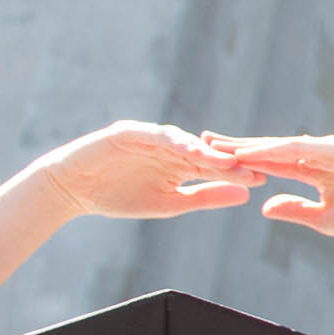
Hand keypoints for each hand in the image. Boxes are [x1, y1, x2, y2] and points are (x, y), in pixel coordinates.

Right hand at [35, 122, 261, 221]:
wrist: (71, 190)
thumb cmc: (118, 196)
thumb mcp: (169, 202)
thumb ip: (205, 197)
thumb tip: (245, 196)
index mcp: (181, 164)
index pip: (214, 167)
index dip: (236, 172)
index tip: (262, 179)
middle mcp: (170, 146)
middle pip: (204, 151)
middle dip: (228, 159)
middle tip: (254, 166)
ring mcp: (150, 137)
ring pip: (183, 141)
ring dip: (204, 150)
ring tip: (225, 161)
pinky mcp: (129, 131)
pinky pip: (153, 134)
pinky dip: (171, 140)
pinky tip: (188, 148)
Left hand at [207, 133, 333, 242]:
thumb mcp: (323, 218)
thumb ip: (295, 210)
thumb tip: (264, 206)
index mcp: (316, 170)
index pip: (273, 162)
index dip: (244, 158)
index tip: (214, 157)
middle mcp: (320, 155)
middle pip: (271, 148)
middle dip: (238, 144)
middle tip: (204, 139)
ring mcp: (329, 150)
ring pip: (281, 146)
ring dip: (250, 145)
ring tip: (219, 145)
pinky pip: (299, 150)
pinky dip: (273, 150)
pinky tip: (250, 152)